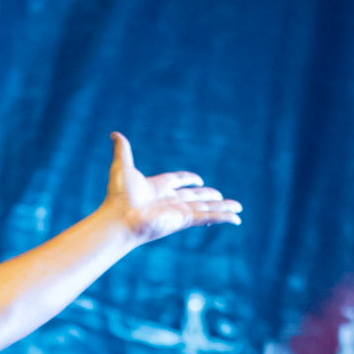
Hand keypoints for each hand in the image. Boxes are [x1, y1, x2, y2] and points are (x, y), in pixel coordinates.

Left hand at [104, 131, 241, 243]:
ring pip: (206, 208)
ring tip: (238, 208)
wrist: (120, 218)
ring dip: (223, 207)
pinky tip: (237, 218)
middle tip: (220, 196)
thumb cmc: (118, 196)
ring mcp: (178, 212)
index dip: (188, 180)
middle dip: (209, 197)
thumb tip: (115, 134)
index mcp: (157, 188)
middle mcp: (169, 201)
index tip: (198, 180)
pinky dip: (223, 217)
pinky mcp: (184, 220)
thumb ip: (123, 150)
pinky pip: (208, 217)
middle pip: (195, 197)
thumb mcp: (122, 166)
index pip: (177, 182)